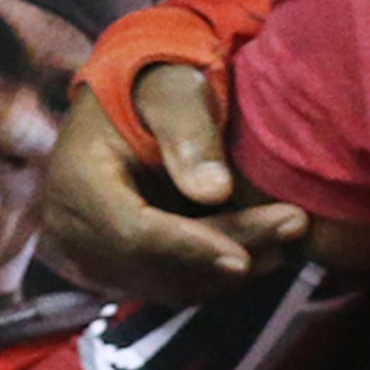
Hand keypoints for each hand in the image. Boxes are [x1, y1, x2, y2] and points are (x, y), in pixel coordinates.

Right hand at [39, 56, 306, 304]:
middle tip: (295, 225)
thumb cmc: (155, 85)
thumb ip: (191, 136)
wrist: (133, 101)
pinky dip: (216, 272)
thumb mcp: (173, 92)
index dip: (189, 248)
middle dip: (228, 250)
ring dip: (230, 269)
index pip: (132, 232)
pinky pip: (170, 283)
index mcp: (76, 181)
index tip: (243, 257)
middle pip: (156, 263)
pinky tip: (265, 249)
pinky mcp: (119, 268)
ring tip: (289, 237)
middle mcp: (73, 229)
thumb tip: (216, 193)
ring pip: (167, 282)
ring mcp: (92, 255)